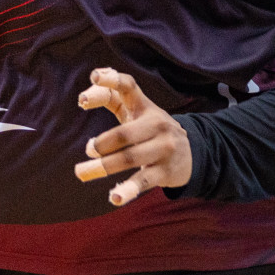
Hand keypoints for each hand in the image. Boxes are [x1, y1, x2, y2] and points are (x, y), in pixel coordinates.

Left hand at [73, 67, 191, 206]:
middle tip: (88, 150)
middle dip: (103, 143)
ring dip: (104, 166)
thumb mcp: (138, 112)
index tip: (94, 76)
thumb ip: (112, 100)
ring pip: (129, 158)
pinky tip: (114, 198)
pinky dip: (128, 190)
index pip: (128, 87)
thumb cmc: (151, 129)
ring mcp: (164, 148)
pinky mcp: (166, 171)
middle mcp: (156, 124)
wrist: (192, 153)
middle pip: (124, 133)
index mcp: (145, 106)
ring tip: (82, 172)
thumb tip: (84, 96)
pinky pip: (143, 181)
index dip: (111, 80)